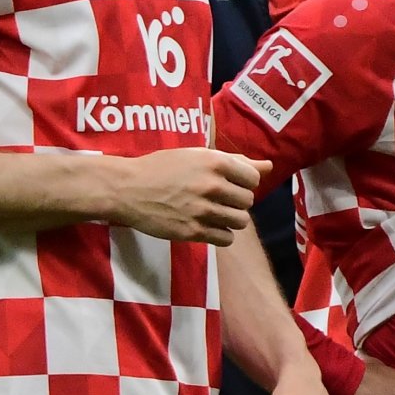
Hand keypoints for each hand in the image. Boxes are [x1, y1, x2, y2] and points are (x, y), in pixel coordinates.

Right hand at [102, 149, 267, 245]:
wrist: (127, 188)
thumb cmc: (163, 168)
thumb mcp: (198, 156)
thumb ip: (236, 162)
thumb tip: (268, 167)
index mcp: (215, 162)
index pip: (253, 179)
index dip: (243, 183)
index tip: (228, 184)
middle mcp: (212, 185)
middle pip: (248, 201)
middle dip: (236, 201)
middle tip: (217, 199)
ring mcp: (202, 210)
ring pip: (240, 221)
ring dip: (230, 219)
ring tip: (213, 213)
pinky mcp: (192, 232)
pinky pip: (226, 238)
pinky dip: (221, 235)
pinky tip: (208, 226)